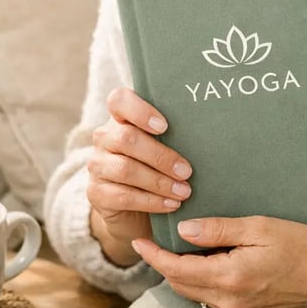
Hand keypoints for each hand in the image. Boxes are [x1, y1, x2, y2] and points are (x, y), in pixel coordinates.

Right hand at [86, 87, 192, 264]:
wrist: (133, 207)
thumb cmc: (158, 166)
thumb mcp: (165, 146)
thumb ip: (175, 134)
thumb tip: (210, 128)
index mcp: (121, 118)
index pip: (119, 100)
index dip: (140, 111)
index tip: (165, 126)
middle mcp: (104, 137)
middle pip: (127, 138)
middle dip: (161, 156)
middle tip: (187, 171)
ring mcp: (97, 165)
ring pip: (125, 169)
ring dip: (159, 182)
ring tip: (184, 192)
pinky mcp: (96, 192)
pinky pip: (123, 196)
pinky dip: (151, 201)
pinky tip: (171, 205)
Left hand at [131, 216, 306, 307]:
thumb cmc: (300, 246)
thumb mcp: (259, 227)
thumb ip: (219, 229)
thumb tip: (184, 230)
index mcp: (230, 277)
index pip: (177, 269)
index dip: (154, 256)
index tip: (139, 242)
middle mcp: (229, 302)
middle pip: (181, 285)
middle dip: (164, 264)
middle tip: (155, 240)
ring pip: (194, 294)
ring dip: (182, 274)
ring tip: (178, 249)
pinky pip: (211, 300)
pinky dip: (201, 282)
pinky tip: (206, 264)